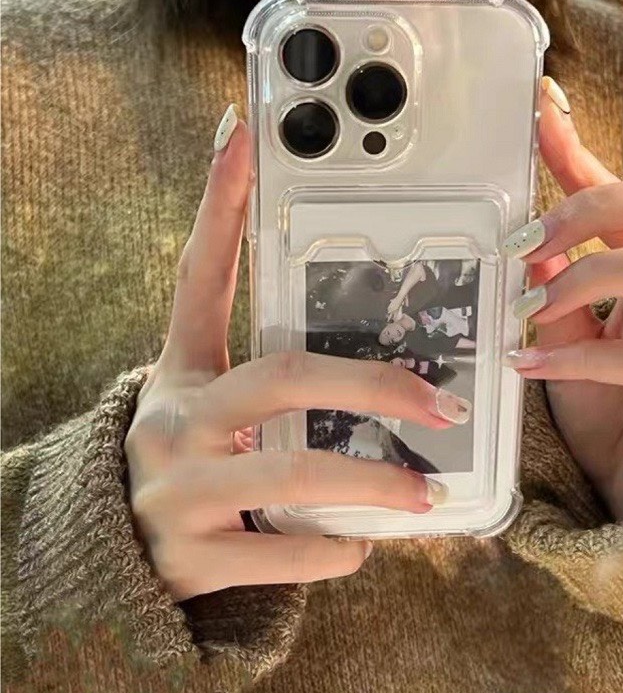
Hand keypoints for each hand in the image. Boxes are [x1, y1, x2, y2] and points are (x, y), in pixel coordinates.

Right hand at [125, 105, 460, 600]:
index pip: (199, 274)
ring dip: (373, 485)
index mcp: (180, 372)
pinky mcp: (189, 558)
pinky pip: (282, 551)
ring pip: (292, 475)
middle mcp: (172, 420)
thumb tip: (366, 365)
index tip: (243, 131)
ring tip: (425, 495)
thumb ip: (271, 382)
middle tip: (440, 403)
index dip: (219, 203)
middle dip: (372, 386)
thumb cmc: (189, 462)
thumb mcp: (207, 406)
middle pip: (283, 379)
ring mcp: (176, 490)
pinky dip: (333, 550)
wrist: (112, 562)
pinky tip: (357, 546)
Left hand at [503, 79, 622, 519]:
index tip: (540, 113)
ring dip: (595, 272)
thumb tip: (527, 250)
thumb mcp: (573, 343)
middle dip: (594, 206)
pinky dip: (581, 358)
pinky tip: (527, 363)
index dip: (586, 153)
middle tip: (528, 246)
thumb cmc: (615, 412)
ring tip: (533, 304)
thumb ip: (557, 294)